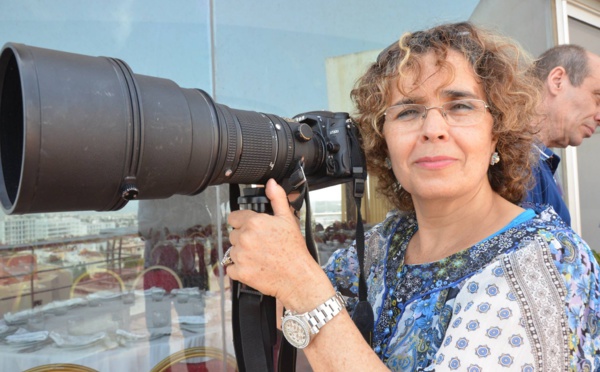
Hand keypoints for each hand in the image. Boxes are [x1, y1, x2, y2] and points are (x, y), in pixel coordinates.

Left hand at [226, 179, 324, 307]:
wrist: (297, 276)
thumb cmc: (294, 250)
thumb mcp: (287, 219)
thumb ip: (277, 198)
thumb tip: (271, 184)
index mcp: (254, 222)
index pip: (233, 218)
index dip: (243, 223)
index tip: (252, 229)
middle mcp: (244, 238)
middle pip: (233, 234)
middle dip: (244, 238)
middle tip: (260, 245)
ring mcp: (240, 256)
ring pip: (232, 251)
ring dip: (242, 254)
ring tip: (259, 256)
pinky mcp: (239, 272)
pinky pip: (231, 269)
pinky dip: (239, 270)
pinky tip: (254, 267)